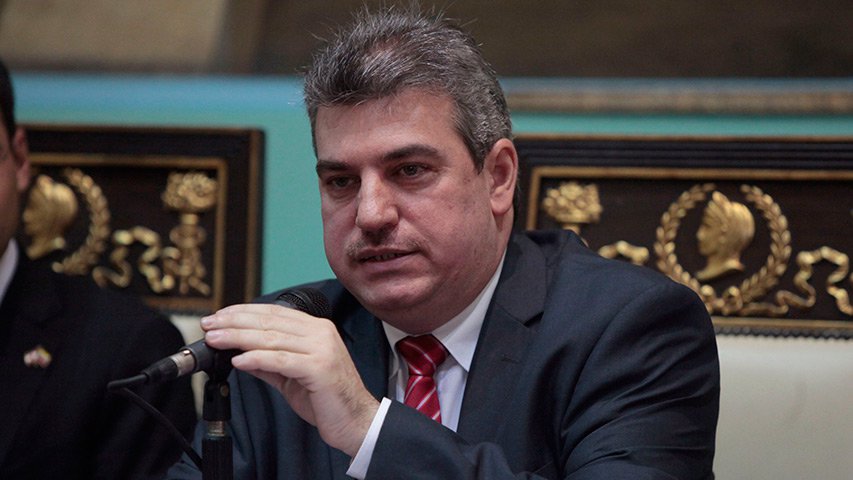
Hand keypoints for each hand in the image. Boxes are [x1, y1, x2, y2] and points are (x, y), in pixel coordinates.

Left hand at [201, 303, 378, 455]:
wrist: (356, 421)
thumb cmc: (327, 399)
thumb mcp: (292, 376)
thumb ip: (269, 362)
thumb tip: (240, 353)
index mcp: (316, 329)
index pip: (273, 313)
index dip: (242, 312)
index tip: (218, 317)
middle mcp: (320, 333)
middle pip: (269, 322)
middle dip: (234, 322)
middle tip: (209, 325)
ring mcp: (322, 349)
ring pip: (272, 338)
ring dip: (239, 338)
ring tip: (216, 340)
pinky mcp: (319, 368)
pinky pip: (281, 360)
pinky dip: (257, 359)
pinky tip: (238, 360)